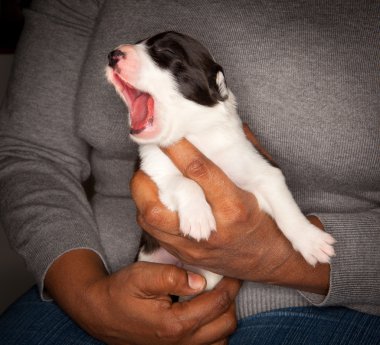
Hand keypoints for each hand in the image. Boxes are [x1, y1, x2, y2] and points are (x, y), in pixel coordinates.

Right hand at [45, 250, 239, 344]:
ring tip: (216, 294)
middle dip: (231, 300)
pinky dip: (214, 330)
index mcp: (175, 324)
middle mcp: (181, 343)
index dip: (230, 284)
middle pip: (226, 324)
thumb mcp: (141, 276)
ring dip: (224, 316)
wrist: (100, 313)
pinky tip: (205, 311)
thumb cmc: (120, 292)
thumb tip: (200, 281)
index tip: (231, 269)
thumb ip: (172, 277)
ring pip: (221, 339)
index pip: (217, 304)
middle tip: (225, 279)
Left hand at [131, 124, 329, 294]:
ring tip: (150, 175)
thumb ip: (245, 154)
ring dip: (143, 192)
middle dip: (146, 176)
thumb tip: (223, 124)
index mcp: (235, 207)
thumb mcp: (266, 186)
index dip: (178, 148)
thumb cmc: (268, 219)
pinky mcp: (184, 255)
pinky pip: (153, 231)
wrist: (270, 261)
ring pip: (150, 219)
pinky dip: (149, 209)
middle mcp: (210, 231)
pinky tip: (157, 197)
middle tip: (149, 158)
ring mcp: (193, 247)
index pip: (198, 171)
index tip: (167, 131)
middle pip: (159, 205)